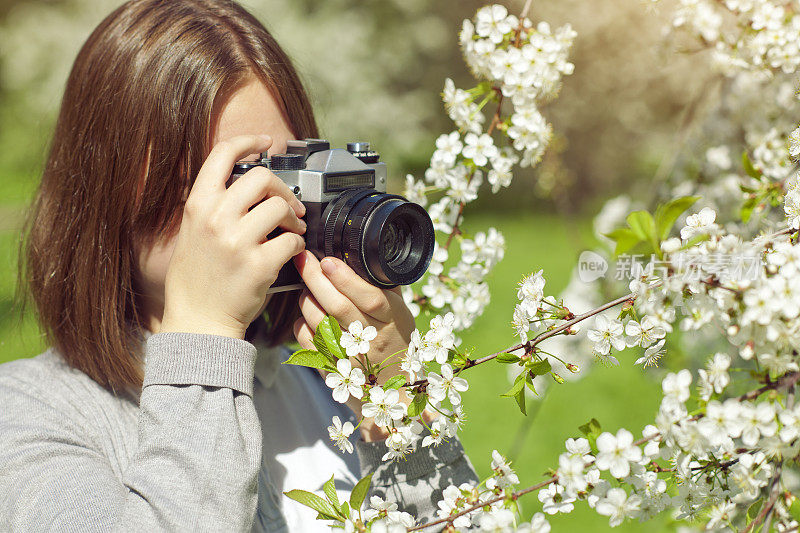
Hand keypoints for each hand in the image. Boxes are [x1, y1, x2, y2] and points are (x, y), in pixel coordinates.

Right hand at [161, 134, 306, 338]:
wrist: (198, 321)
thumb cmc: (197, 279)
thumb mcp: (192, 232)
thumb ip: (214, 206)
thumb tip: (246, 185)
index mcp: (198, 205)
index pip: (222, 154)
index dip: (248, 141)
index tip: (266, 141)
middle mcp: (215, 218)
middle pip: (262, 177)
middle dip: (283, 188)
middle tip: (291, 205)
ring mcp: (237, 241)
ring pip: (281, 207)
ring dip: (294, 217)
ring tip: (293, 229)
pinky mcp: (259, 264)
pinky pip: (293, 240)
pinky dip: (298, 244)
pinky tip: (292, 251)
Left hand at [292, 251, 416, 439]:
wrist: (393, 391)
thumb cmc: (396, 342)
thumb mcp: (400, 314)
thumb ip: (385, 287)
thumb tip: (366, 254)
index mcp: (392, 321)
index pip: (370, 297)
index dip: (346, 278)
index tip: (329, 260)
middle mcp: (371, 339)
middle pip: (338, 306)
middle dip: (316, 278)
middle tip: (303, 258)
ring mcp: (348, 355)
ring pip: (318, 321)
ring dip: (306, 298)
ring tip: (306, 284)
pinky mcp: (329, 367)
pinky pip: (306, 339)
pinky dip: (301, 322)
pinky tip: (307, 313)